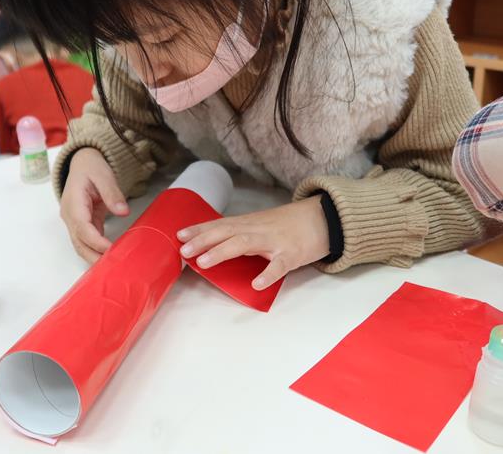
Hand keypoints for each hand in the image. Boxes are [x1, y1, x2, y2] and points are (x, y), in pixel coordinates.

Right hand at [59, 148, 129, 262]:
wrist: (82, 162)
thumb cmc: (91, 167)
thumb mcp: (103, 174)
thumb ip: (112, 192)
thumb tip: (123, 212)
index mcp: (73, 203)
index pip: (83, 228)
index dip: (96, 242)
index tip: (112, 250)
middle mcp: (70, 216)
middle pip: (79, 242)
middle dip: (94, 257)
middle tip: (113, 268)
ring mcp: (74, 222)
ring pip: (82, 245)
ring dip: (95, 257)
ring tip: (113, 267)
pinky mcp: (83, 224)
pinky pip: (88, 241)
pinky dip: (98, 250)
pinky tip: (111, 257)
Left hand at [176, 198, 328, 289]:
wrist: (323, 218)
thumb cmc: (289, 225)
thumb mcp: (262, 225)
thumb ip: (242, 233)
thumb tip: (216, 244)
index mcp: (250, 223)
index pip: (220, 224)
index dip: (199, 229)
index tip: (179, 235)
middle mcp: (258, 229)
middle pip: (226, 232)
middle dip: (203, 240)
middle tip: (183, 251)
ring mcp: (275, 241)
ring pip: (245, 244)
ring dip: (222, 252)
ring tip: (203, 262)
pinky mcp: (292, 254)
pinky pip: (278, 266)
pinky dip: (267, 274)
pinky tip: (256, 284)